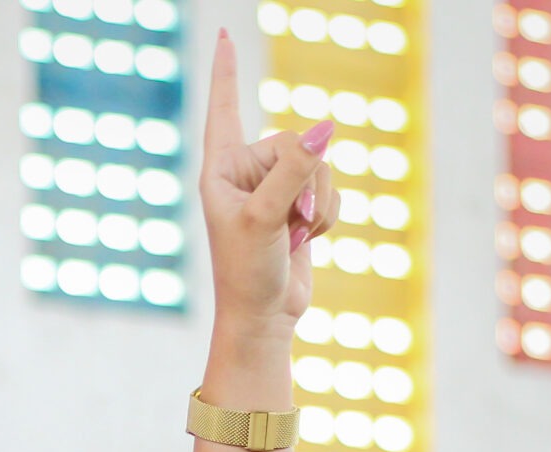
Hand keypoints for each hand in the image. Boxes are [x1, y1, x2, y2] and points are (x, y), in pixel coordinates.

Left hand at [198, 29, 334, 337]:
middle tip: (290, 223)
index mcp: (220, 169)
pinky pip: (330, 189)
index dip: (226, 72)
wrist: (263, 317)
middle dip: (306, 182)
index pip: (225, 109)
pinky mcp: (298, 204)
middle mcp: (246, 172)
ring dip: (318, 204)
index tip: (224, 34)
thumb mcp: (267, 218)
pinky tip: (303, 242)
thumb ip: (295, 170)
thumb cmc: (246, 273)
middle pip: (297, 141)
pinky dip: (326, 218)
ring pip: (320, 165)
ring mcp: (274, 187)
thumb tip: (326, 128)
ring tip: (293, 238)